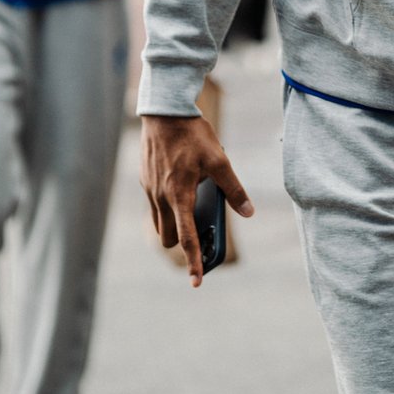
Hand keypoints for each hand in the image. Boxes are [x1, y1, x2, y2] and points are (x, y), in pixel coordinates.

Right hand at [140, 114, 254, 286]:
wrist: (164, 111)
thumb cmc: (193, 134)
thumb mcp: (219, 159)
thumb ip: (233, 189)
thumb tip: (248, 212)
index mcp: (179, 195)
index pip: (187, 238)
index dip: (193, 262)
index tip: (197, 282)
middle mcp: (160, 197)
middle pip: (169, 237)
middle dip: (183, 242)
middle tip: (201, 233)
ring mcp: (149, 189)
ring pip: (159, 221)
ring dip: (174, 223)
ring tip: (192, 205)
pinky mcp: (144, 179)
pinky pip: (154, 203)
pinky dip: (167, 204)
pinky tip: (181, 183)